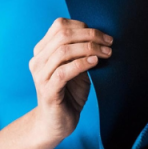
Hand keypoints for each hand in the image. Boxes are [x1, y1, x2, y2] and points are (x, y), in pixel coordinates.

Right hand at [29, 18, 112, 141]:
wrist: (57, 122)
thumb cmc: (70, 93)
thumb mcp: (78, 68)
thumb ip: (83, 53)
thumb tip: (102, 38)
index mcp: (43, 51)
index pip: (59, 26)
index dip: (83, 26)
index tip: (103, 35)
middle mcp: (38, 60)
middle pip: (63, 35)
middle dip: (90, 36)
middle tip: (109, 43)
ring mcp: (41, 75)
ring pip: (63, 51)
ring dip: (89, 49)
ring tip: (107, 53)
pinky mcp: (48, 90)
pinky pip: (63, 72)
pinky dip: (81, 64)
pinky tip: (95, 63)